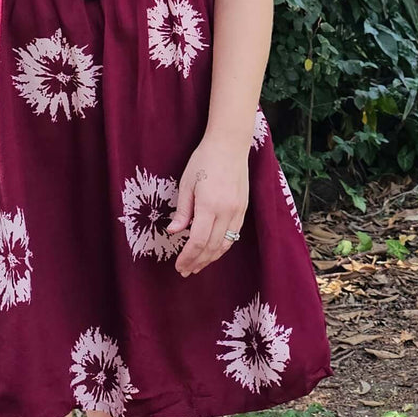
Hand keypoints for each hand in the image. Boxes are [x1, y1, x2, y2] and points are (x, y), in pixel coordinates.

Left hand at [166, 135, 248, 275]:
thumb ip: (182, 211)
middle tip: (185, 271)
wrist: (230, 145)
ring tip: (197, 266)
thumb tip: (174, 232)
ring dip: (211, 258)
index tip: (179, 266)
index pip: (198, 241)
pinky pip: (234, 235)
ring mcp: (238, 211)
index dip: (188, 257)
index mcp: (209, 206)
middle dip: (198, 262)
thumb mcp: (186, 184)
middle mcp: (226, 212)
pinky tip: (212, 250)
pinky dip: (222, 246)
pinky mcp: (243, 208)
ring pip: (225, 244)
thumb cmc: (203, 160)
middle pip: (212, 247)